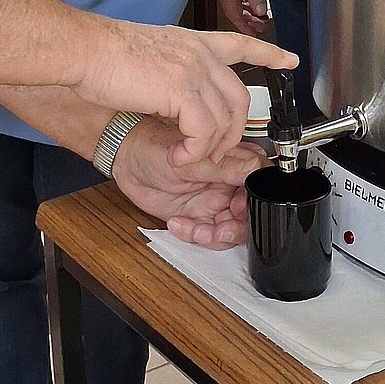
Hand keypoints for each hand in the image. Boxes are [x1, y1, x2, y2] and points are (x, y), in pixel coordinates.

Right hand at [74, 20, 295, 165]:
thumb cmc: (103, 55)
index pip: (241, 43)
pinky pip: (204, 133)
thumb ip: (172, 73)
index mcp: (192, 43)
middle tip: (212, 152)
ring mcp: (194, 70)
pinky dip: (194, 152)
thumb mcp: (150, 56)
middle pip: (239, 98)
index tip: (289, 60)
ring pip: (225, 120)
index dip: (268, 53)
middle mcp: (200, 53)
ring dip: (209, 148)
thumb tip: (177, 98)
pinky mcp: (183, 91)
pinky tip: (178, 157)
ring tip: (187, 158)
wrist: (85, 50)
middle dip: (232, 133)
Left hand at [110, 119, 263, 248]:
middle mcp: (226, 184)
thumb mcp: (193, 161)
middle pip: (249, 215)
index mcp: (233, 163)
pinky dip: (194, 235)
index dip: (254, 203)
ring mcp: (212, 202)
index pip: (258, 186)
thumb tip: (257, 170)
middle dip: (236, 227)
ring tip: (198, 230)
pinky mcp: (196, 217)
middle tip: (219, 227)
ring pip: (230, 230)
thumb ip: (226, 168)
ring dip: (216, 236)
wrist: (125, 161)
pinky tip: (179, 224)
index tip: (238, 208)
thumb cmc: (154, 146)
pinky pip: (206, 236)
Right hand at [212, 0, 269, 34]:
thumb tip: (260, 12)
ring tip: (260, 18)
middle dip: (247, 22)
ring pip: (233, 4)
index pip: (234, 15)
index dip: (245, 27)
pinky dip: (243, 2)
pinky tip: (252, 3)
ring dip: (246, 12)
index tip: (255, 36)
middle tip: (261, 28)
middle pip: (233, 12)